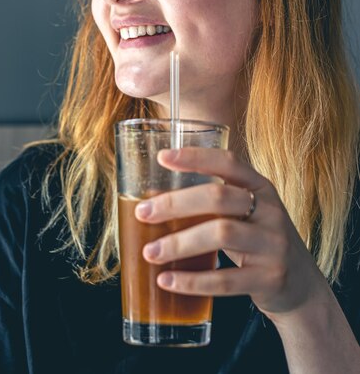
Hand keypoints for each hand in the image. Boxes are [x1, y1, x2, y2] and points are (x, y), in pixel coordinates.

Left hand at [134, 147, 327, 321]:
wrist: (301, 286)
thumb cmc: (258, 241)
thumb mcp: (247, 213)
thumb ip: (214, 202)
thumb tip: (153, 198)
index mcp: (261, 187)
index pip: (228, 162)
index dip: (195, 157)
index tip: (162, 158)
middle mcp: (271, 211)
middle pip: (219, 197)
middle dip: (176, 204)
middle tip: (143, 212)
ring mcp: (273, 245)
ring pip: (222, 234)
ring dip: (179, 243)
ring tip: (150, 252)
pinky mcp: (270, 279)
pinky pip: (226, 280)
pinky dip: (192, 281)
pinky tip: (167, 281)